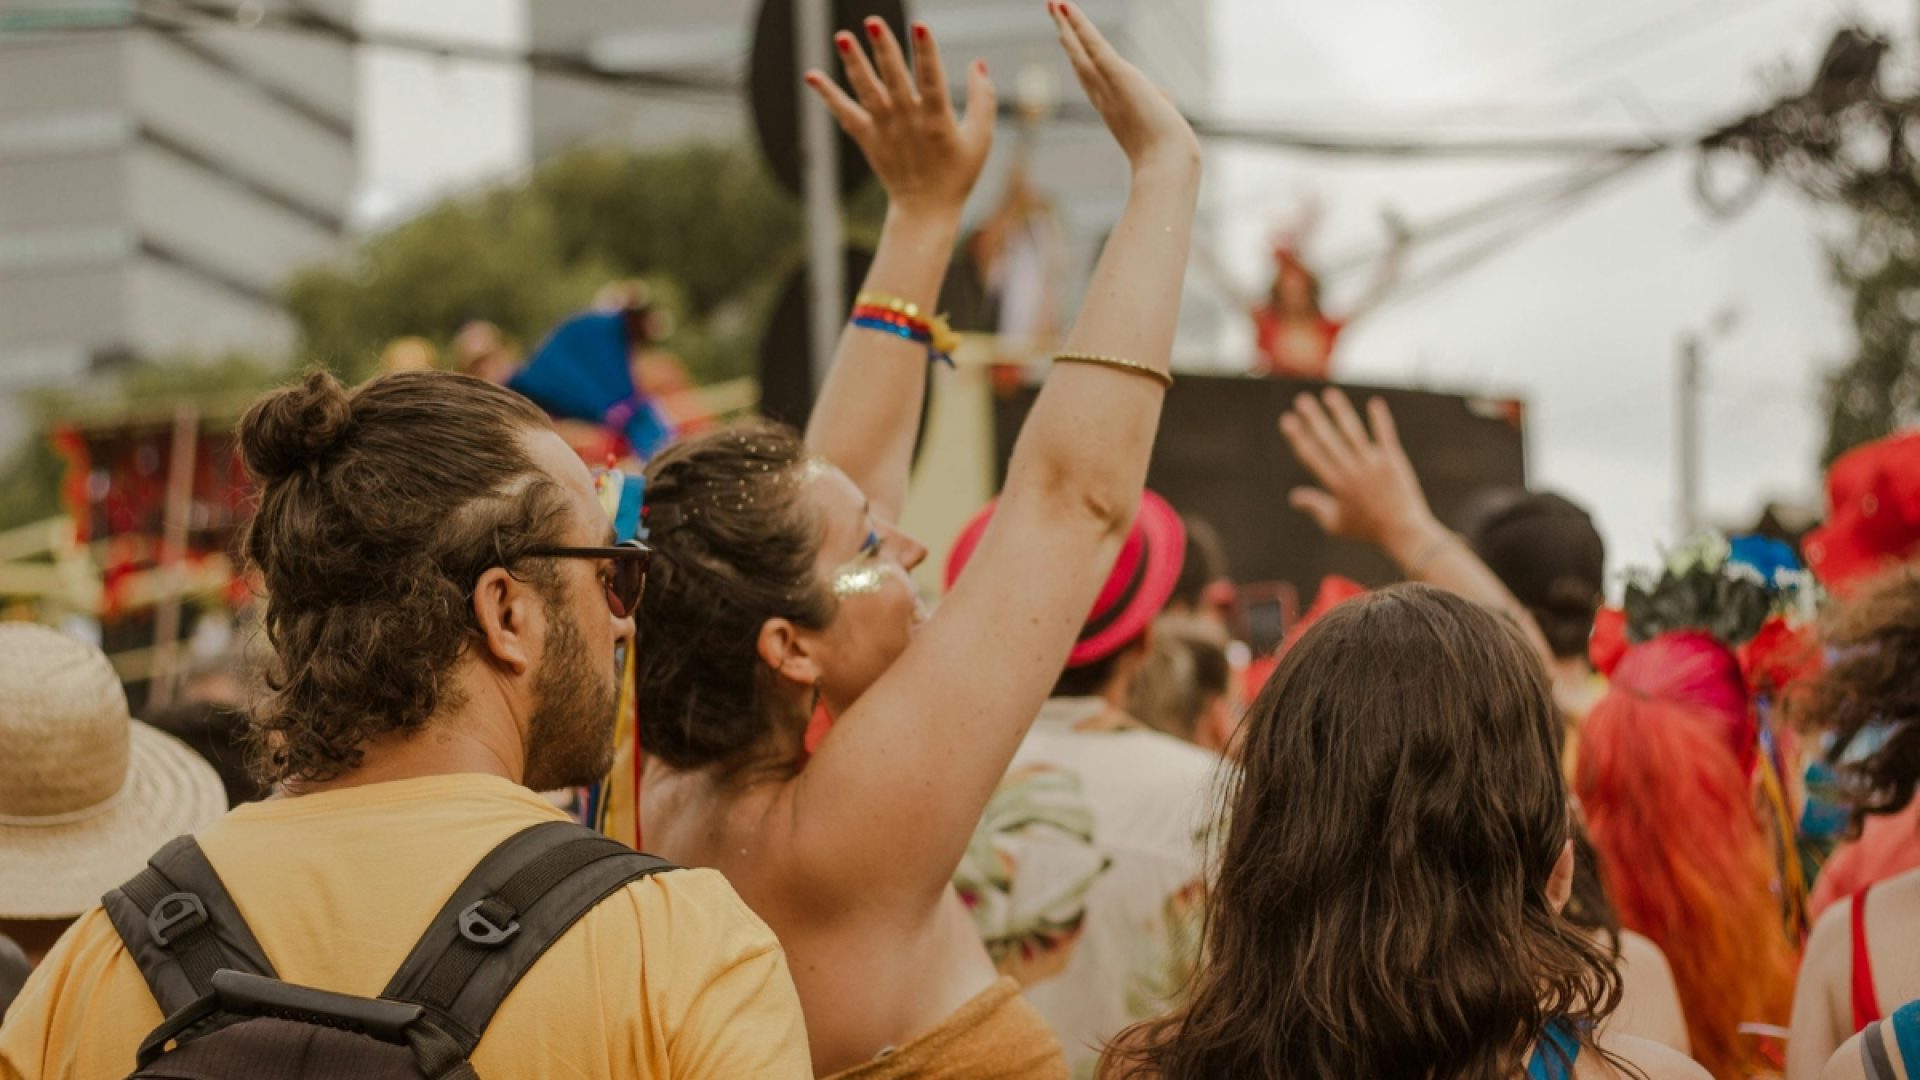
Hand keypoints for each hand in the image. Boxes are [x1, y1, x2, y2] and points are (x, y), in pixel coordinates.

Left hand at [805, 19, 994, 218]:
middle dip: (883, 49)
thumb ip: (983, 99)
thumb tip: (979, 64)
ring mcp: (884, 129)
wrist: (925, 210)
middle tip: (872, 21)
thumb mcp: (981, 138)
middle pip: (894, 78)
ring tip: (841, 36)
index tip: (919, 26)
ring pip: (867, 90)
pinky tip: (811, 76)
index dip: (926, 52)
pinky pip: (845, 114)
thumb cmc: (958, 173)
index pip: (931, 79)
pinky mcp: (867, 139)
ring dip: (853, 62)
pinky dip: (828, 96)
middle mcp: (907, 121)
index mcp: (937, 120)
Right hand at [1050, 2, 1200, 178]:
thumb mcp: (1163, 121)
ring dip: (1066, 25)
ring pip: (1080, 50)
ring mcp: (1106, 86)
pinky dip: (1078, 25)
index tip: (1067, 41)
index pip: (1091, 78)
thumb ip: (1158, 102)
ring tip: (1053, 4)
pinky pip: (1092, 44)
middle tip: (1053, 15)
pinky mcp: (1117, 74)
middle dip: (1066, 37)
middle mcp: (1103, 97)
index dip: (1078, 58)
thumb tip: (1162, 95)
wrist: (1165, 162)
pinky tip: (1065, 8)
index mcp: (1112, 109)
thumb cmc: (1168, 152)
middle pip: (1078, 62)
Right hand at [1279, 389, 1441, 558]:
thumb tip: (1294, 497)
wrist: (1403, 532)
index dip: (1298, 436)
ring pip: (1353, 432)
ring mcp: (1373, 463)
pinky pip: (1385, 435)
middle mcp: (1352, 470)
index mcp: (1336, 485)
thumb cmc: (1367, 530)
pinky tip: (1374, 403)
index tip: (1288, 420)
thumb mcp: (1336, 524)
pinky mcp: (1393, 460)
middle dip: (1314, 418)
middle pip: (1329, 438)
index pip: (1312, 455)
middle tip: (1302, 400)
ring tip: (1330, 394)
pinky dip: (1379, 419)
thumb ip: (1315, 507)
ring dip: (1340, 411)